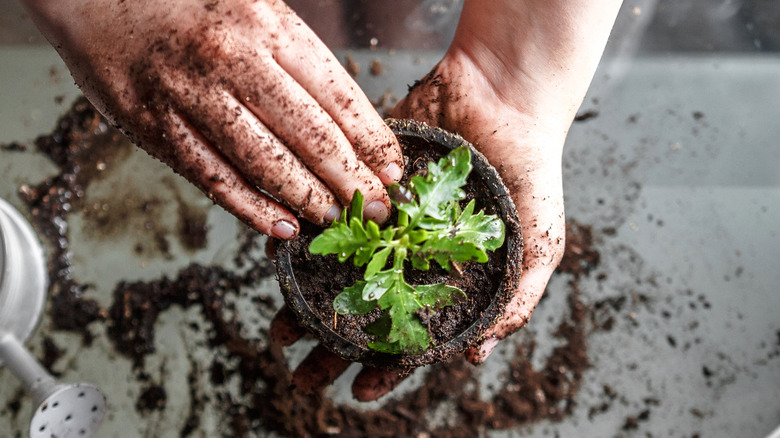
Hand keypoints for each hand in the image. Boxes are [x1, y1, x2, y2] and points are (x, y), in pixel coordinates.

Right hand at [20, 0, 402, 238]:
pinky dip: (253, 208)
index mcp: (269, 27)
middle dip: (353, 180)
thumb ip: (297, 61)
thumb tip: (347, 124)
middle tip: (379, 210)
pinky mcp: (159, 129)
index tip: (393, 170)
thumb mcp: (257, 10)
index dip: (372, 141)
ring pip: (266, 163)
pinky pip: (215, 178)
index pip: (338, 96)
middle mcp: (235, 62)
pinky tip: (283, 227)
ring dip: (310, 199)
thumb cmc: (190, 6)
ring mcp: (193, 98)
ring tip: (339, 221)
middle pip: (310, 135)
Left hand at [268, 0, 621, 401]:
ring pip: (336, 270)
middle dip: (332, 345)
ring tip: (278, 327)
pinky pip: (326, 215)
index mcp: (445, 278)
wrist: (505, 96)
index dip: (386, 367)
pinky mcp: (363, 184)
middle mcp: (407, 256)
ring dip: (305, 300)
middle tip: (301, 371)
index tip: (357, 392)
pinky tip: (278, 258)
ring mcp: (382, 222)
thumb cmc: (532, 172)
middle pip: (364, 310)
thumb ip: (516, 302)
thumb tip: (476, 356)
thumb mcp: (540, 245)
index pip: (411, 333)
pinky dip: (302, 236)